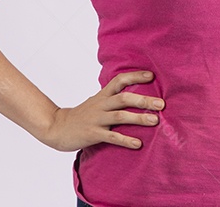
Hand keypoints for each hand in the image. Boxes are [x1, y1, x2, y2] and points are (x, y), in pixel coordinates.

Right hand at [38, 70, 163, 151]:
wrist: (57, 128)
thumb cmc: (82, 116)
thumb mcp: (96, 102)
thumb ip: (112, 98)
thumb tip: (134, 95)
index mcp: (102, 96)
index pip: (119, 80)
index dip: (135, 76)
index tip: (151, 75)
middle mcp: (101, 104)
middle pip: (124, 98)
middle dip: (144, 100)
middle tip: (161, 104)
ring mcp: (97, 119)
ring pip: (120, 116)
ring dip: (139, 118)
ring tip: (155, 121)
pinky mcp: (93, 134)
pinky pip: (112, 136)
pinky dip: (126, 140)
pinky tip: (138, 143)